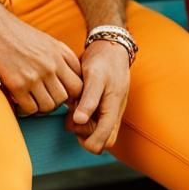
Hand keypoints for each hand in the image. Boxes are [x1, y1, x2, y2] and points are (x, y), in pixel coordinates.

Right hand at [0, 16, 81, 115]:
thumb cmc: (25, 36)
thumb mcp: (52, 43)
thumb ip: (65, 59)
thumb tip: (73, 80)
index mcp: (62, 55)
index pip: (78, 84)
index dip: (73, 94)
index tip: (65, 95)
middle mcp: (51, 66)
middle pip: (65, 98)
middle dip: (58, 102)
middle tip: (48, 99)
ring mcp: (35, 76)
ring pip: (49, 106)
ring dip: (42, 107)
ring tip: (36, 101)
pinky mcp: (17, 85)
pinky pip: (31, 108)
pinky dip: (28, 110)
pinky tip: (23, 103)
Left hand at [69, 39, 131, 153]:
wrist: (110, 47)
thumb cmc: (103, 60)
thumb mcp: (95, 77)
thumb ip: (89, 100)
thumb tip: (79, 121)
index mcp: (113, 109)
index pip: (103, 142)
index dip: (87, 141)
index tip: (76, 121)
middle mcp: (113, 114)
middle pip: (99, 142)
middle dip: (83, 134)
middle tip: (74, 112)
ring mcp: (110, 111)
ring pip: (95, 133)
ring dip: (81, 124)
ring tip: (75, 103)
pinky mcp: (105, 107)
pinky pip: (94, 122)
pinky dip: (84, 117)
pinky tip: (78, 102)